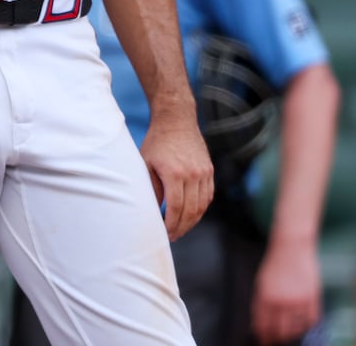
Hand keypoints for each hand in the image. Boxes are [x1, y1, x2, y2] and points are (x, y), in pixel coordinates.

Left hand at [139, 105, 212, 240]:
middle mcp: (193, 174)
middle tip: (172, 236)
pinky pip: (208, 196)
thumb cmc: (156, 142)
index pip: (175, 208)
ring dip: (192, 221)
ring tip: (180, 229)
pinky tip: (191, 215)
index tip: (164, 233)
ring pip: (202, 206)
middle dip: (181, 227)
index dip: (170, 224)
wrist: (177, 120)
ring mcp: (204, 173)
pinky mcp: (209, 171)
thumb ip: (151, 187)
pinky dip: (201, 209)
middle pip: (190, 211)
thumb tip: (153, 210)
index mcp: (175, 173)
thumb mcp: (146, 163)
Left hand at [252, 236, 322, 343]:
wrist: (291, 246)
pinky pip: (312, 319)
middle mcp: (281, 300)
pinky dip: (308, 325)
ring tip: (290, 332)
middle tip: (277, 340)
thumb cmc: (275, 264)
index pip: (263, 325)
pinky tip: (304, 325)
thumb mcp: (261, 282)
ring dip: (292, 333)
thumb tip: (258, 323)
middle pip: (280, 330)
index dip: (263, 336)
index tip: (264, 341)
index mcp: (265, 296)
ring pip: (297, 328)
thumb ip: (260, 303)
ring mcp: (298, 299)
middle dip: (277, 338)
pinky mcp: (312, 296)